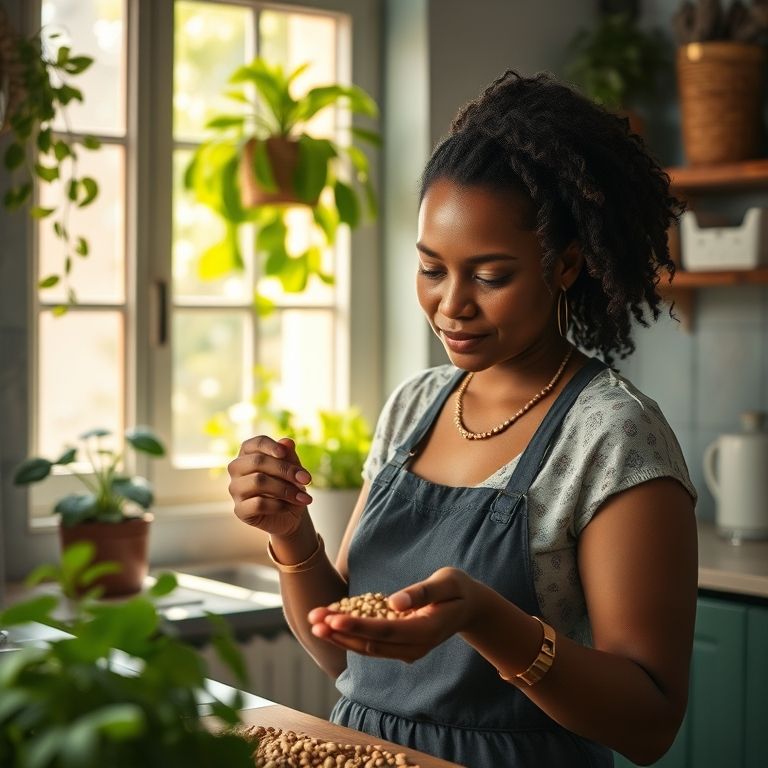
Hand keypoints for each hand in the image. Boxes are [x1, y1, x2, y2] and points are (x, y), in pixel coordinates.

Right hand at [227, 435, 312, 536]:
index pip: (255, 443)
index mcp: (248, 454)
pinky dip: (278, 505)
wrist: (290, 515)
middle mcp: (237, 469)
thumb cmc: (288, 486)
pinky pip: (258, 504)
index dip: (269, 446)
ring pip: (258, 482)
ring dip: (286, 489)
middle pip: (257, 462)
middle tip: (307, 479)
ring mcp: (235, 489)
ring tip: (303, 497)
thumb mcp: (292, 469)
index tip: (284, 453)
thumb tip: (287, 442)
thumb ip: (289, 455)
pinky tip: (289, 506)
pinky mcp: (239, 510)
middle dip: (286, 470)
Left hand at [307, 567, 481, 662]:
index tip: (333, 619)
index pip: (386, 632)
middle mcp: (415, 647)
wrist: (470, 608)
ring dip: (339, 636)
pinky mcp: (400, 646)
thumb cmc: (458, 589)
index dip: (358, 627)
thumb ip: (423, 592)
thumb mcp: (447, 582)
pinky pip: (371, 643)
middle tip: (313, 620)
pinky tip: (330, 622)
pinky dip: (349, 634)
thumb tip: (394, 602)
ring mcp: (407, 650)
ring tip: (314, 621)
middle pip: (370, 644)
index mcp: (426, 630)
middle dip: (339, 632)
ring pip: (367, 648)